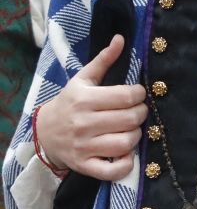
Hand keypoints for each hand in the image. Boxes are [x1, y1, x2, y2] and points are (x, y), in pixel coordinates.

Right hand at [33, 36, 146, 180]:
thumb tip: (121, 38)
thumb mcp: (83, 79)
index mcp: (84, 100)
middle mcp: (83, 124)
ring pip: (126, 143)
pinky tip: (125, 152)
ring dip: (135, 136)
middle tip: (135, 112)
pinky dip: (126, 164)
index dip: (140, 95)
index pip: (128, 97)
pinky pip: (113, 170)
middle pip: (131, 119)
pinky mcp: (84, 165)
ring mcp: (83, 147)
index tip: (136, 95)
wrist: (44, 132)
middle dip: (140, 114)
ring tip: (129, 129)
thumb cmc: (70, 102)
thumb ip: (104, 60)